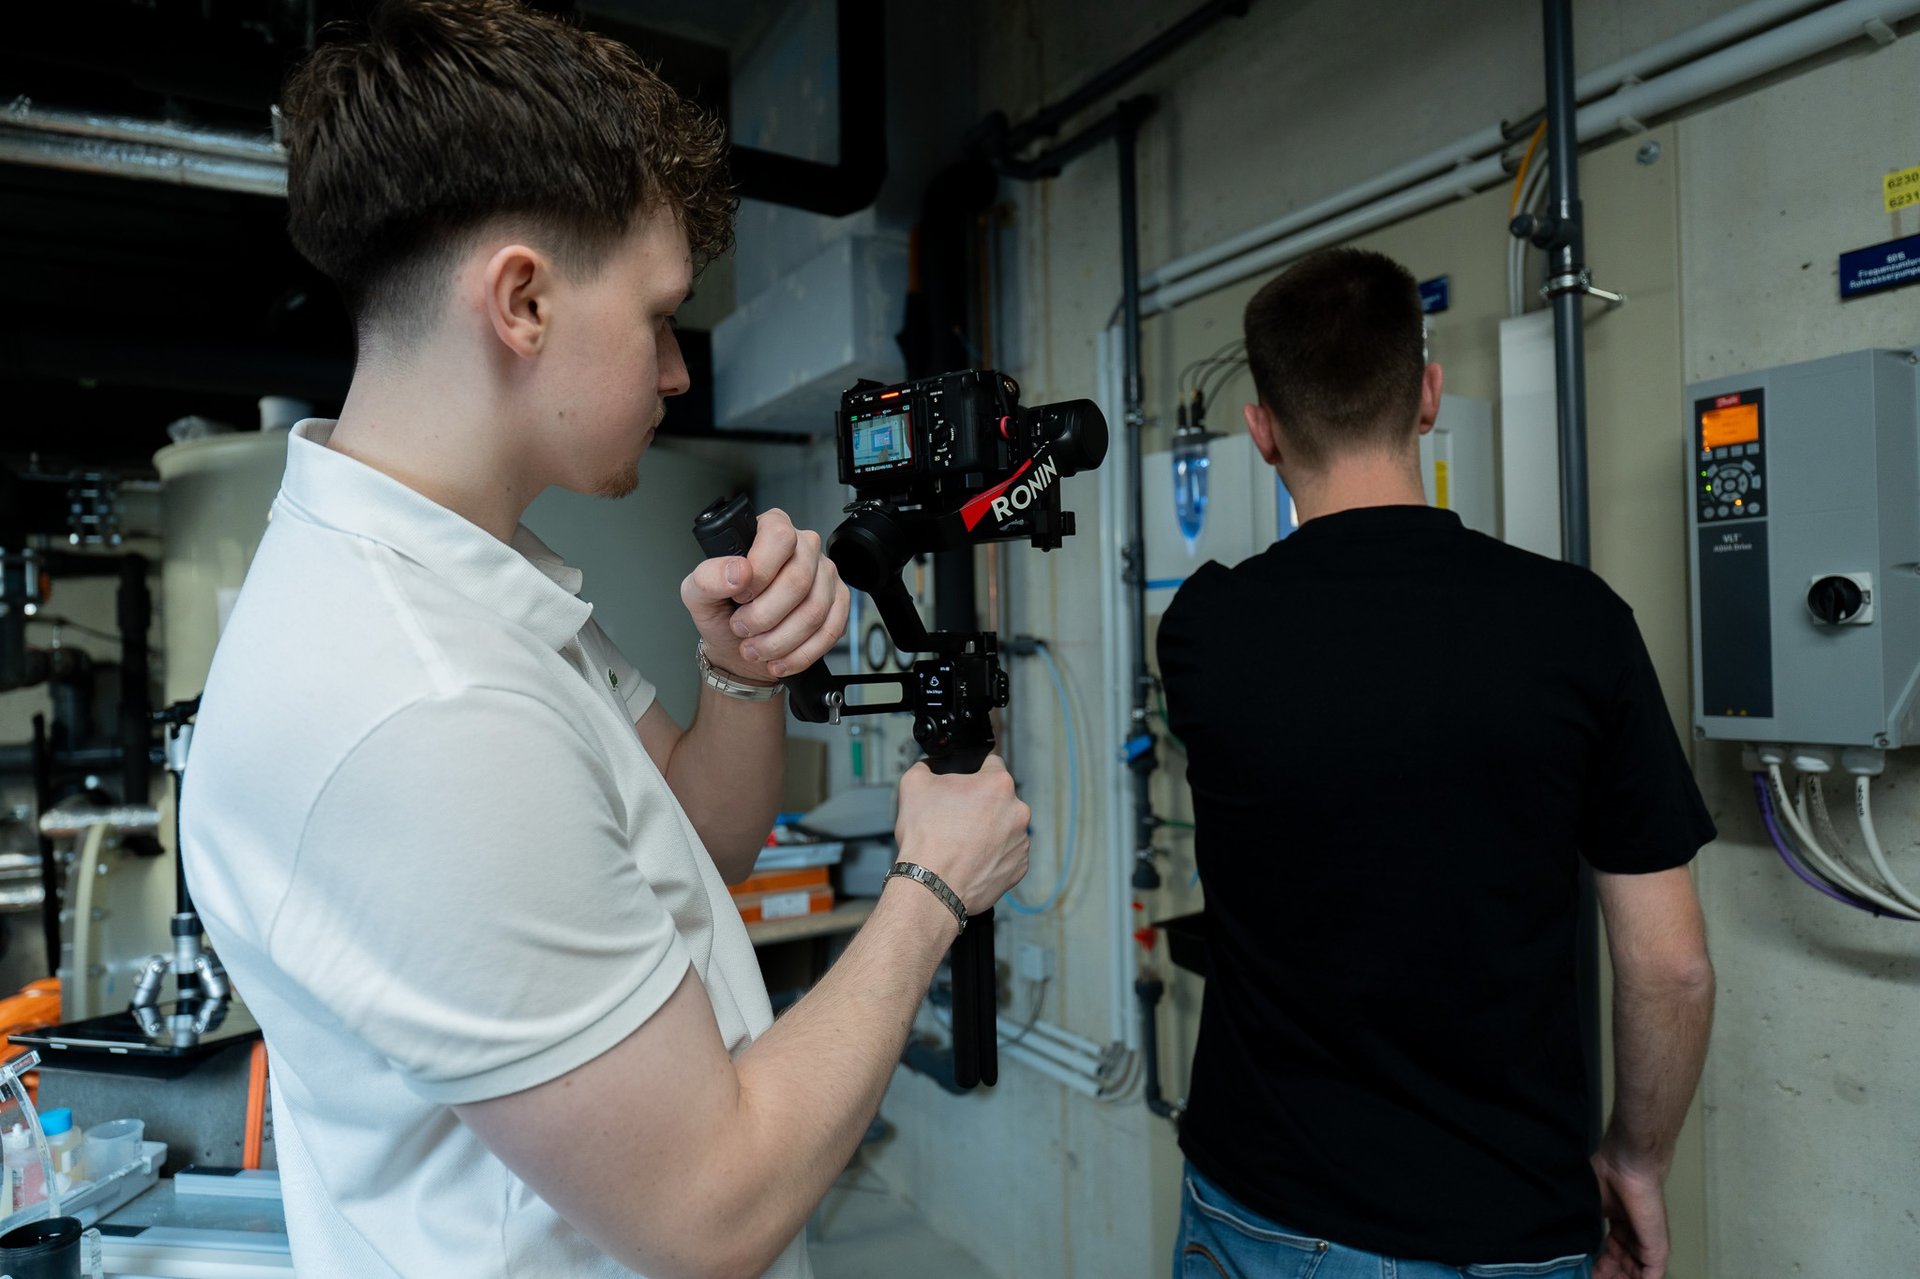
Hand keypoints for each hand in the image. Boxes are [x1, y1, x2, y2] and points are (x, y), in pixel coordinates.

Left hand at [680, 508, 848, 683]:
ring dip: (779, 641)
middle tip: (742, 629)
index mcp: (770, 528)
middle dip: (764, 617)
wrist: (739, 646)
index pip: (779, 538)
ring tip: (755, 649)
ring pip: (814, 611)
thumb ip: (708, 578)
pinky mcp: (839, 603)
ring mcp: (825, 575)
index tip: (739, 597)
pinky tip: (779, 660)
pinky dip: (800, 654)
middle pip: (798, 580)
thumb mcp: (698, 595)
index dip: (759, 574)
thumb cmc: (723, 613)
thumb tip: (738, 571)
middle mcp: (803, 546)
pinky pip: (830, 631)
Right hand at [894, 756, 1029, 913]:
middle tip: (956, 819)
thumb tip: (930, 766)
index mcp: (998, 784)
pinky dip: (992, 856)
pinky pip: (1007, 854)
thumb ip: (926, 766)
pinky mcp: (1019, 867)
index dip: (973, 773)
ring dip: (988, 831)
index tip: (963, 786)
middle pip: (999, 799)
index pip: (991, 764)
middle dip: (980, 805)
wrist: (932, 885)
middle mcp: (1018, 811)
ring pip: (1005, 827)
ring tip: (961, 844)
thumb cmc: (926, 837)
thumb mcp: (913, 785)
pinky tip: (971, 860)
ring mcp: (1021, 841)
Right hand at [1591, 1141, 1669, 1278]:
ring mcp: (1647, 1244)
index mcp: (1620, 1225)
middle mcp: (1634, 1237)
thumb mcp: (1588, 1207)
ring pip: (1633, 1275)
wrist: (1627, 1166)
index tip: (1579, 1272)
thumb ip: (1584, 1229)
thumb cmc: (1607, 1176)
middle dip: (1605, 1276)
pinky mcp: (1656, 1250)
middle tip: (1585, 1278)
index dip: (1595, 1267)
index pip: (1610, 1254)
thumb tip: (1568, 1248)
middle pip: (1621, 1267)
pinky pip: (1649, 1277)